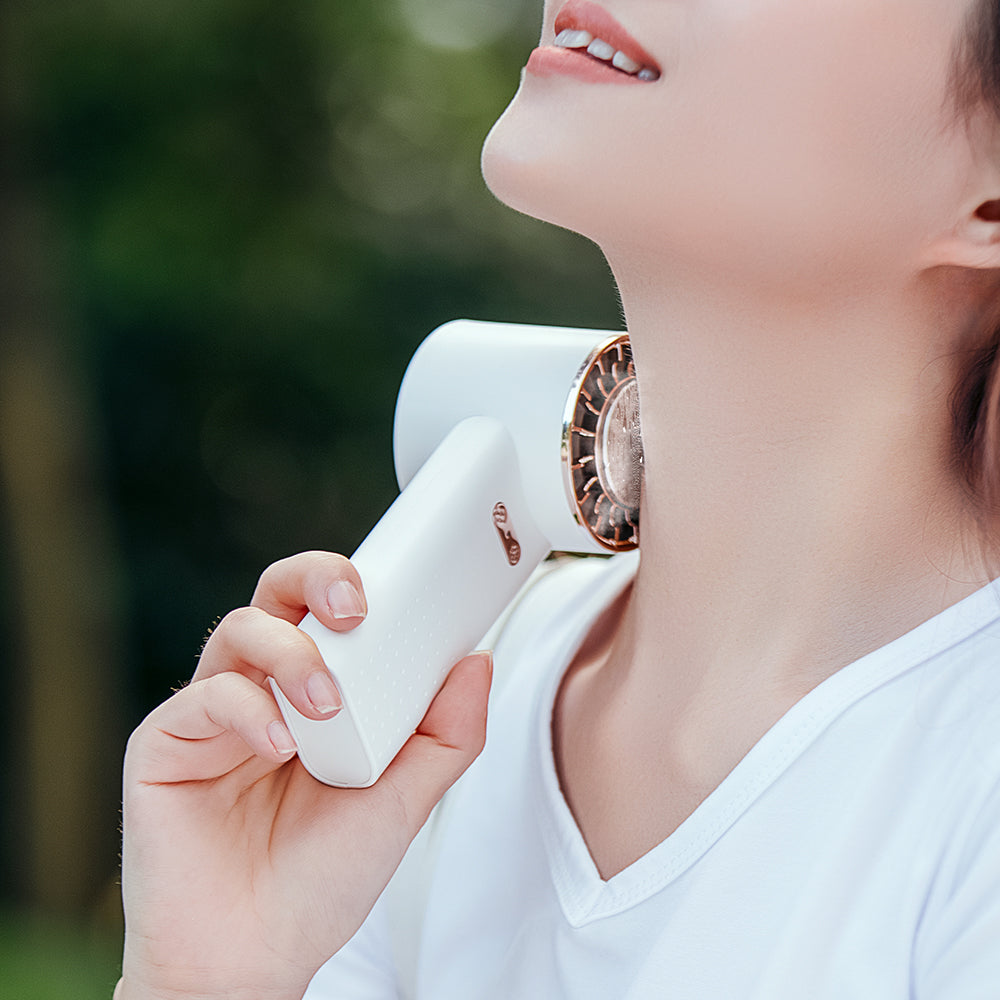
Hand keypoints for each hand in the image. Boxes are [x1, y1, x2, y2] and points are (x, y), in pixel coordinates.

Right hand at [117, 551, 491, 999]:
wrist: (255, 956)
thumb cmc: (325, 877)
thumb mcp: (404, 800)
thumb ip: (446, 734)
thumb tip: (476, 661)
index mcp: (312, 691)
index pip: (328, 610)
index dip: (356, 585)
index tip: (402, 596)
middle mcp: (260, 689)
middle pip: (277, 592)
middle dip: (317, 577)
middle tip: (355, 609)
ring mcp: (211, 713)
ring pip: (240, 629)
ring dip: (292, 653)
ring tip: (325, 705)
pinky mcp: (165, 744)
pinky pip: (203, 696)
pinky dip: (246, 710)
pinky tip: (279, 748)